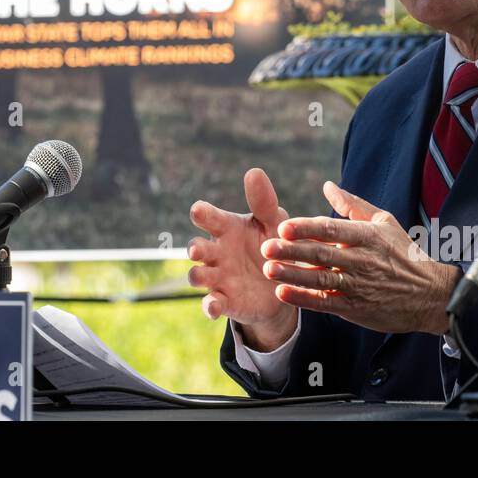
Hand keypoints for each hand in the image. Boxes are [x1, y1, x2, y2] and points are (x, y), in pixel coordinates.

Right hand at [188, 168, 297, 350]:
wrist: (284, 285)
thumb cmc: (274, 244)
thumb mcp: (274, 222)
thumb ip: (263, 201)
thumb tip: (254, 171)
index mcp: (227, 228)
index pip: (208, 217)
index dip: (201, 214)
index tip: (198, 211)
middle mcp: (217, 252)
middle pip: (196, 247)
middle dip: (193, 248)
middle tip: (196, 249)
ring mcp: (218, 277)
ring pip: (197, 275)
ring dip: (197, 275)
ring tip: (203, 275)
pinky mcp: (225, 301)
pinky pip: (210, 304)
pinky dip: (209, 306)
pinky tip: (213, 306)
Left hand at [261, 181, 459, 335]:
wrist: (429, 295)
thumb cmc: (403, 254)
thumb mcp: (384, 222)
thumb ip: (353, 204)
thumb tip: (327, 186)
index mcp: (368, 236)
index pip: (333, 229)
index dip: (307, 229)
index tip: (284, 227)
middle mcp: (362, 261)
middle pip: (322, 255)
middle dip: (292, 251)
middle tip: (266, 247)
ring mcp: (359, 286)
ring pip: (321, 280)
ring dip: (293, 275)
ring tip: (268, 269)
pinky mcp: (356, 308)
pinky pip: (326, 303)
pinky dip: (304, 299)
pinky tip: (283, 293)